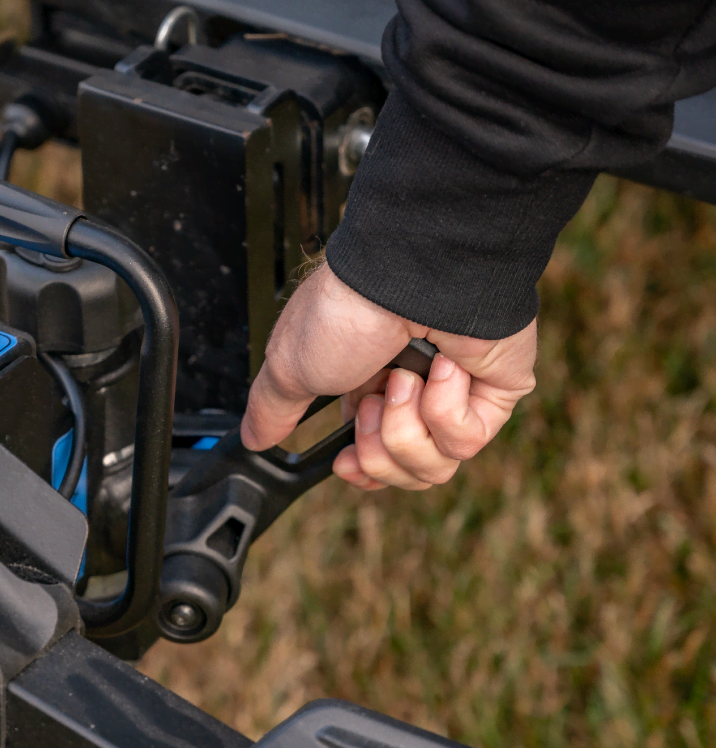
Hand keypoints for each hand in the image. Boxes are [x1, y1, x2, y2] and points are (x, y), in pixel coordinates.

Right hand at [240, 265, 535, 490]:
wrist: (410, 276)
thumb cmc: (349, 307)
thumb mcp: (289, 364)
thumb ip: (271, 408)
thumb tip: (253, 439)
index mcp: (365, 389)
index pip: (373, 459)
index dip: (360, 470)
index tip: (346, 462)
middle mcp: (411, 395)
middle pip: (399, 472)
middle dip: (378, 445)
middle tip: (372, 402)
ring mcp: (457, 395)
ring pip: (433, 466)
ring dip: (406, 426)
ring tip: (402, 380)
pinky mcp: (495, 393)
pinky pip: (466, 440)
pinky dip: (444, 408)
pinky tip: (441, 370)